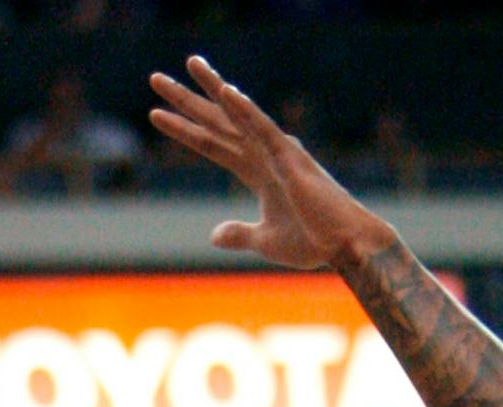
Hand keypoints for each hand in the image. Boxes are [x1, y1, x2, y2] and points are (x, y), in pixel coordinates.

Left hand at [149, 55, 394, 269]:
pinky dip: (245, 110)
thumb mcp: (266, 240)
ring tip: (188, 65)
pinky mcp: (290, 158)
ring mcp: (276, 152)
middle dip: (186, 100)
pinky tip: (227, 91)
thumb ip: (240, 234)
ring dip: (211, 90)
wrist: (347, 244)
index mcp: (257, 170)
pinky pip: (263, 129)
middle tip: (155, 79)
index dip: (183, 129)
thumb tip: (213, 236)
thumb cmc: (314, 241)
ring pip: (236, 117)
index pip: (211, 144)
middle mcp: (263, 154)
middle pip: (217, 122)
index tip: (156, 115)